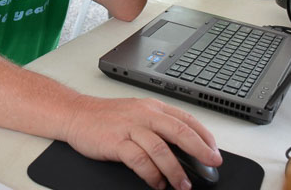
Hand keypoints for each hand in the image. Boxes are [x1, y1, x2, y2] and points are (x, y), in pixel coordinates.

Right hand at [64, 96, 221, 189]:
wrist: (76, 114)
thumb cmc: (106, 117)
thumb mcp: (137, 114)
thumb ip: (159, 126)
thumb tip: (186, 147)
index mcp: (152, 107)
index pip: (186, 119)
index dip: (204, 136)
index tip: (214, 151)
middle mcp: (144, 115)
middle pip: (179, 131)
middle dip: (200, 150)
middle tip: (211, 165)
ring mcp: (130, 127)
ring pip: (161, 149)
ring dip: (176, 170)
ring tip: (183, 185)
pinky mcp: (116, 142)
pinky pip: (140, 161)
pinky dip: (152, 175)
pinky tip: (156, 182)